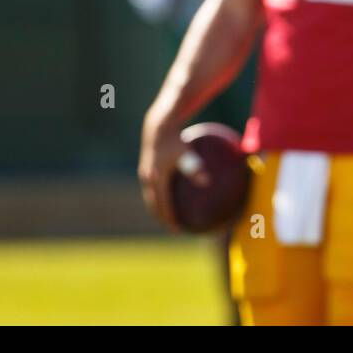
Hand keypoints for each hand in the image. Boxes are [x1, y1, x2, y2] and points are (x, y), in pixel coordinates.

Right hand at [138, 100, 199, 232]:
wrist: (159, 122)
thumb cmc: (175, 138)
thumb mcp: (186, 152)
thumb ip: (195, 167)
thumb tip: (207, 182)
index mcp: (156, 179)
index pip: (162, 205)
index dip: (169, 218)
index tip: (177, 229)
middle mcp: (148, 177)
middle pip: (153, 203)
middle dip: (162, 216)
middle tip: (173, 227)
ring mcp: (146, 171)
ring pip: (151, 195)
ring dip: (159, 206)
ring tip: (170, 214)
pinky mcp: (148, 165)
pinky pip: (153, 185)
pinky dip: (160, 193)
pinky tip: (172, 191)